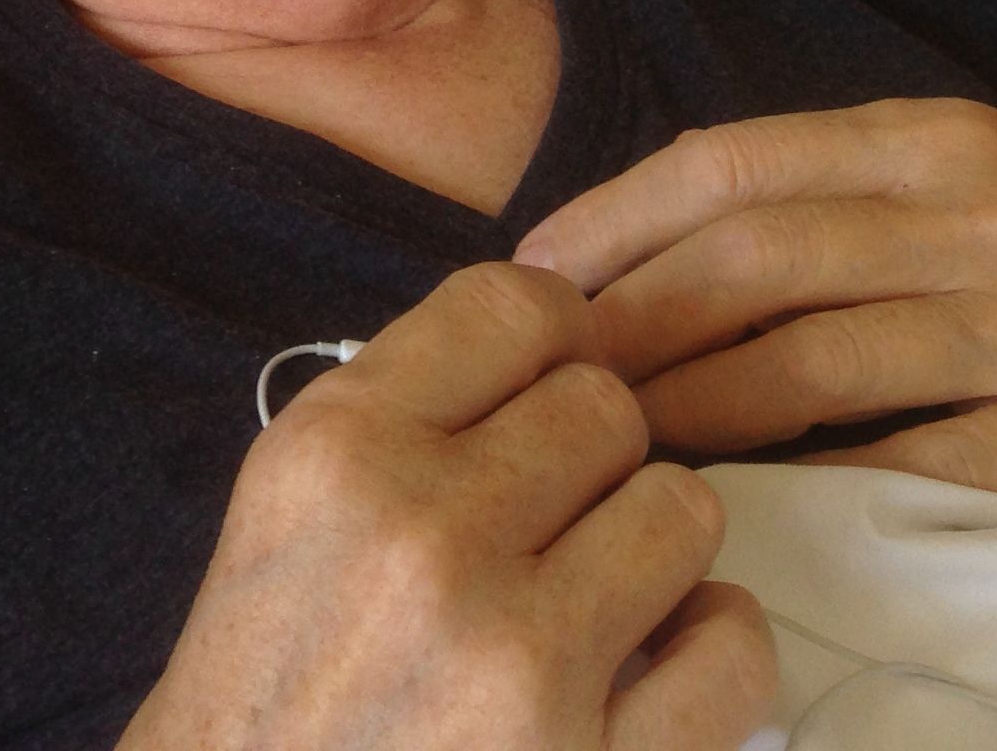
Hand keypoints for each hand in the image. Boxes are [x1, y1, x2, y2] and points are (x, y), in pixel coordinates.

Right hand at [118, 260, 778, 750]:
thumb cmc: (266, 690)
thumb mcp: (286, 512)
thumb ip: (403, 416)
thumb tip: (553, 344)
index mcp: (338, 454)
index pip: (510, 306)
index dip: (552, 340)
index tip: (545, 390)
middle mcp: (424, 535)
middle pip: (604, 406)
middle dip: (590, 461)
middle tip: (551, 524)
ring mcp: (512, 654)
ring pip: (681, 507)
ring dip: (651, 550)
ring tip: (596, 596)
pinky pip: (729, 649)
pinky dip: (710, 653)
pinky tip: (654, 668)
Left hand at [511, 96, 996, 628]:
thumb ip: (873, 194)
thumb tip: (703, 239)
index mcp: (948, 139)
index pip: (736, 164)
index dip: (617, 214)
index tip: (533, 269)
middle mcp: (981, 214)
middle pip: (749, 259)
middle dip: (624, 318)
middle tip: (539, 375)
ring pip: (807, 360)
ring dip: (688, 405)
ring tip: (608, 442)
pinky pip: (910, 460)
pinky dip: (812, 481)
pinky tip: (743, 503)